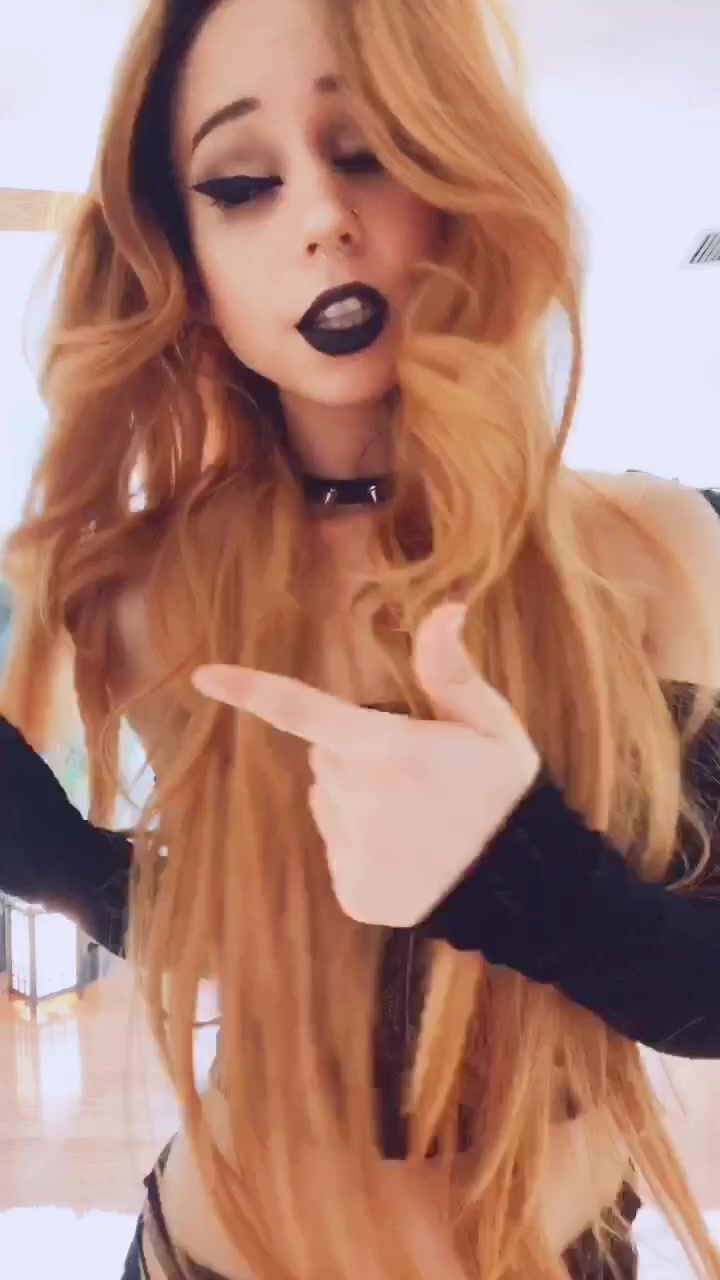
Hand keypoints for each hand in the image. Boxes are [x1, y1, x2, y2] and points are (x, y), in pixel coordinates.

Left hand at [192, 604, 540, 927]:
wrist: (521, 886)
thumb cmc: (502, 792)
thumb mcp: (491, 725)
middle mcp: (362, 802)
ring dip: (356, 801)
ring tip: (414, 816)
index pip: (304, 712)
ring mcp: (354, 853)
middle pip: (323, 758)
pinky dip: (362, 848)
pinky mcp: (352, 892)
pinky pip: (337, 851)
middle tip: (411, 771)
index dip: (251, 692)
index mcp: (389, 751)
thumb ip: (451, 671)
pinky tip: (407, 853)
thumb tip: (444, 607)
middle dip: (354, 754)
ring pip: (328, 803)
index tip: (204, 676)